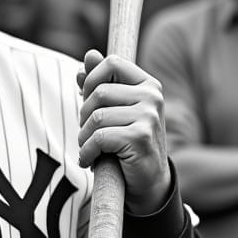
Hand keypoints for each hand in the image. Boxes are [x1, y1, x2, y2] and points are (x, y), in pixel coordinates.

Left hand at [77, 49, 171, 212]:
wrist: (148, 182)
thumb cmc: (127, 143)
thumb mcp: (115, 110)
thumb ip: (101, 83)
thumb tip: (89, 55)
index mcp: (148, 84)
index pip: (112, 63)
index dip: (91, 80)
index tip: (88, 102)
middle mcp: (153, 97)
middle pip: (98, 92)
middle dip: (84, 115)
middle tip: (89, 134)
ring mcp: (149, 117)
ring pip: (96, 116)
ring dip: (84, 137)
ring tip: (90, 148)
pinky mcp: (140, 138)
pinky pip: (99, 138)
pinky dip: (87, 152)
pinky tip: (90, 160)